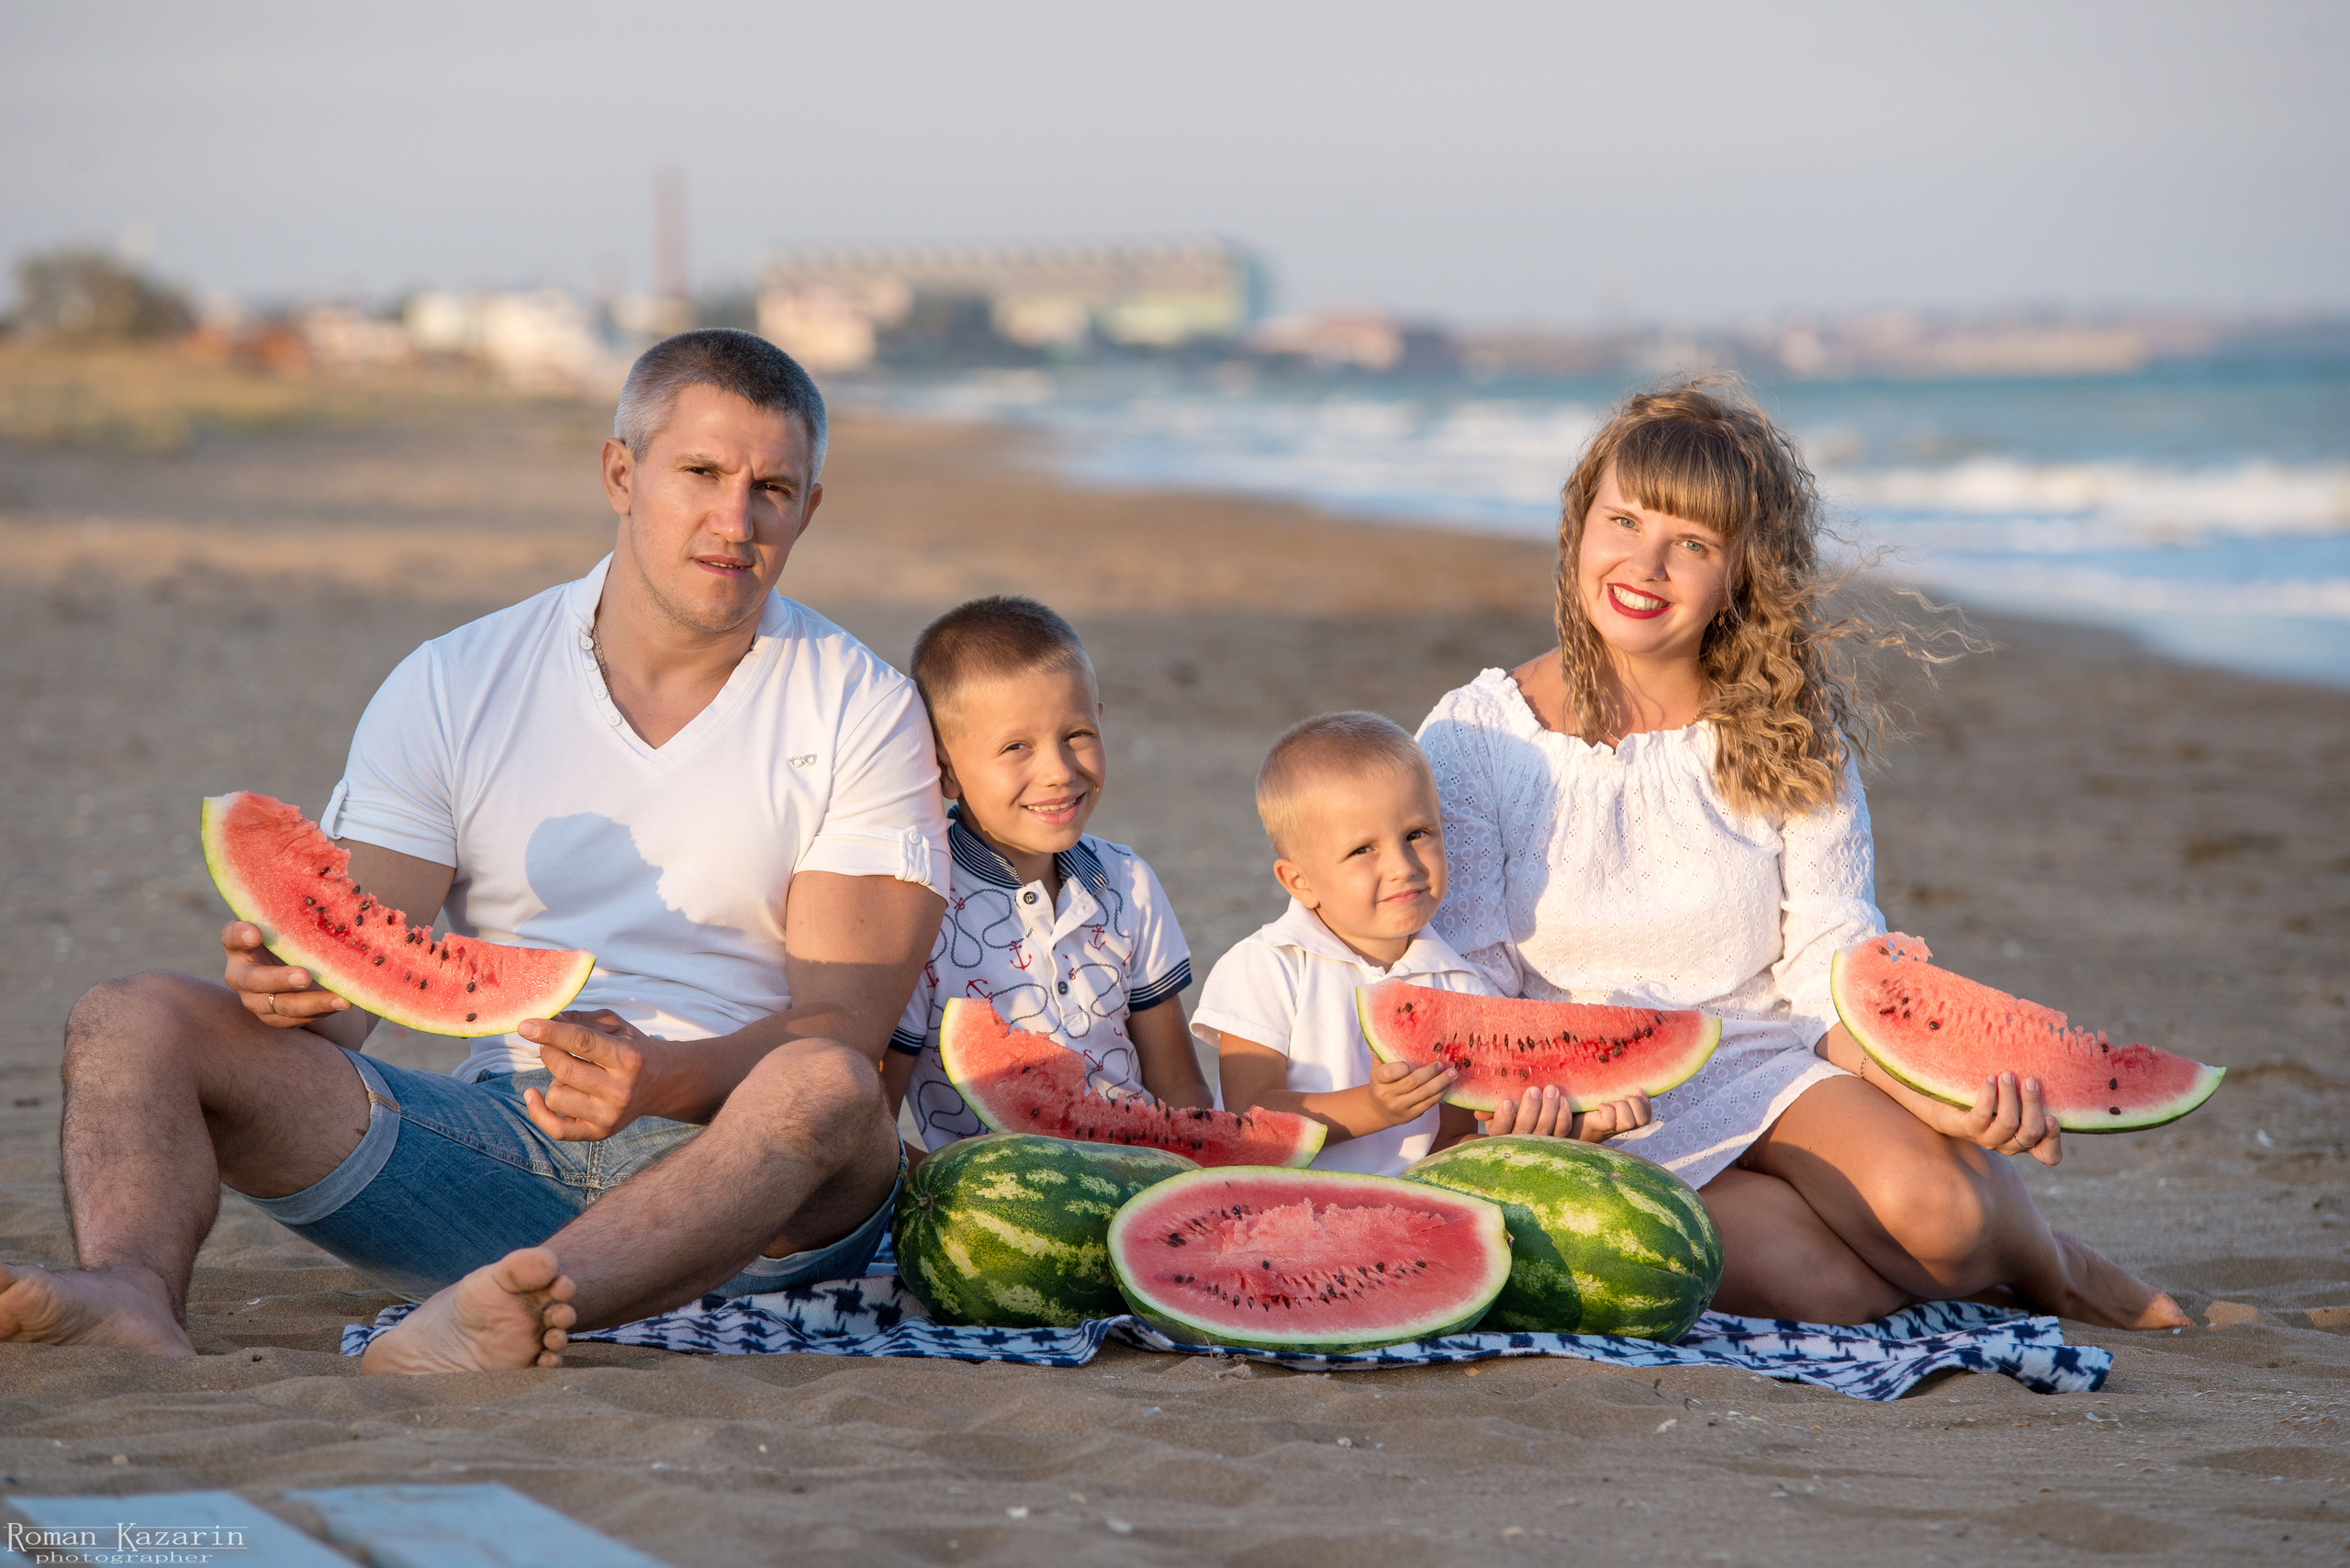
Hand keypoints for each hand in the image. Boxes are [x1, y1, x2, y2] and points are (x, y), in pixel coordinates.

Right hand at [221, 921, 350, 1028]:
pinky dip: (322, 1011)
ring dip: (311, 1003)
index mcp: (240, 944)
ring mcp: (256, 999)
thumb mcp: (292, 924)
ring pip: (280, 1005)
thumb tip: (343, 890)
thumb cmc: (294, 936)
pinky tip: (344, 1002)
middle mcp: (242, 973)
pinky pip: (297, 1019)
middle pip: (253, 980)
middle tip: (304, 976)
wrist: (299, 970)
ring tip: (340, 999)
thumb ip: (300, 914)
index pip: (231, 937)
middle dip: (279, 979)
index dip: (239, 935)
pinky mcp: (274, 1017)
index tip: (256, 933)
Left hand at [519, 1009, 675, 1140]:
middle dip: (549, 1052)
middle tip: (552, 1046)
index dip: (550, 1032)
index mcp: (628, 1057)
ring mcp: (610, 1114)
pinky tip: (533, 1095)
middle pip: (563, 1069)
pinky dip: (538, 1112)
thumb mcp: (615, 1025)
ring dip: (554, 1080)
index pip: (581, 1042)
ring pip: (555, 1095)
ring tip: (571, 1075)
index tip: (525, 1026)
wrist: (662, 1083)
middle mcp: (620, 1089)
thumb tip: (546, 1021)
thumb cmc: (633, 1048)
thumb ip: (581, 1020)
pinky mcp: (600, 1132)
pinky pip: (556, 1129)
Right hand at [1367, 1059, 1453, 1128]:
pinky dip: (1440, 1094)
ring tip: (1452, 1074)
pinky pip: (1428, 1104)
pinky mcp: (1410, 1115)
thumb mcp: (1376, 1068)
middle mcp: (1387, 1095)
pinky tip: (1447, 1085)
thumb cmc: (1381, 1083)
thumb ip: (1381, 1052)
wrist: (1378, 1110)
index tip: (1412, 1062)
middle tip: (1442, 1064)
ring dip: (1441, 1083)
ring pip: (1424, 1093)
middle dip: (1430, 1072)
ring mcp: (1399, 1107)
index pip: (1389, 1072)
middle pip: (1412, 1082)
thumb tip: (1382, 1030)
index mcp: (1378, 1080)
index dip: (1402, 1067)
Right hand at [1475, 1084, 1571, 1138]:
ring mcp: (1539, 1144)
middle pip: (1524, 1132)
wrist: (1532, 1110)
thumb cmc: (1510, 1105)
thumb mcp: (1494, 1108)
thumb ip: (1487, 1108)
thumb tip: (1480, 1113)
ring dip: (1549, 1110)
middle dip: (1530, 1110)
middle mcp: (1519, 1143)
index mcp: (1499, 1134)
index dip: (1503, 1119)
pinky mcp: (1557, 1140)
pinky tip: (1563, 1100)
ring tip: (1551, 1090)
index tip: (1507, 1102)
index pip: (1499, 1131)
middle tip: (1534, 1090)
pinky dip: (1563, 1117)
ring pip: (1544, 1131)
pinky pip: (1562, 1132)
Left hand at [1570, 1089, 1651, 1141]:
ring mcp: (1610, 1128)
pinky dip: (1607, 1110)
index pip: (1646, 1117)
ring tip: (1611, 1102)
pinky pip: (1610, 1120)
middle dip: (1636, 1104)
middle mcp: (1620, 1126)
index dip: (1645, 1103)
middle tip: (1621, 1097)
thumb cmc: (1584, 1104)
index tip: (1637, 1090)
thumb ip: (1615, 1088)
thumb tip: (1628, 1065)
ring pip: (1629, 1121)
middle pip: (1643, 1120)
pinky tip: (1600, 1105)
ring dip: (1622, 1107)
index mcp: (1625, 1118)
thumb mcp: (1605, 1094)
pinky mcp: (1598, 1126)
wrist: (1566, 1119)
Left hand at [1944, 1072, 2063, 1166]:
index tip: (2052, 1117)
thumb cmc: (1988, 1102)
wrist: (1947, 1107)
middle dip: (2033, 1104)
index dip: (2053, 1139)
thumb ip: (2031, 1098)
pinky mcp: (1969, 1129)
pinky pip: (1982, 1114)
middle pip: (2031, 1132)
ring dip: (2010, 1096)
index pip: (2048, 1154)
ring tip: (2006, 1076)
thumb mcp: (2014, 1102)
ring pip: (2008, 1123)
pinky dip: (1989, 1095)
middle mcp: (2009, 1144)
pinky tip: (1989, 1079)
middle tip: (2030, 1080)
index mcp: (2025, 1140)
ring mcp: (1988, 1139)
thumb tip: (2045, 1075)